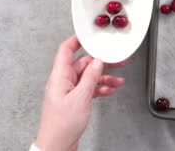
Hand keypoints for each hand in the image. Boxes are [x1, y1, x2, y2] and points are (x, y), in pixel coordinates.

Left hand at [35, 35, 125, 150]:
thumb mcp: (80, 97)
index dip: (77, 40)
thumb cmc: (62, 125)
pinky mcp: (74, 101)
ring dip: (103, 78)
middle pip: (83, 64)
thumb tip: (97, 62)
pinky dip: (99, 88)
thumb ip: (90, 77)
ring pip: (88, 77)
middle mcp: (63, 81)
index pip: (66, 50)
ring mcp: (68, 91)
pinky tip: (109, 90)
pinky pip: (88, 89)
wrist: (57, 146)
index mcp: (60, 76)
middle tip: (116, 59)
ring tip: (118, 81)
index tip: (89, 34)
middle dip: (100, 62)